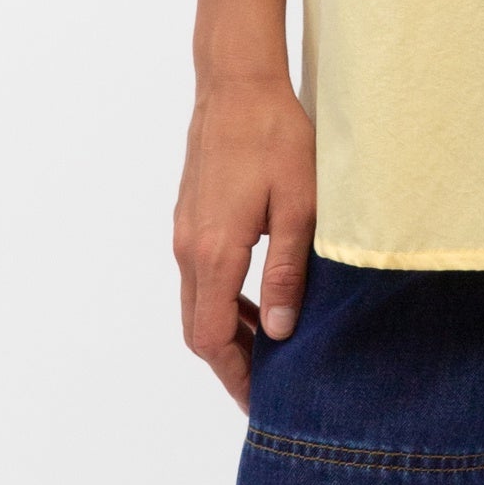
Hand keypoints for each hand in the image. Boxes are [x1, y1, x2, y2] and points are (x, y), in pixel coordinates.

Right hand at [172, 74, 316, 410]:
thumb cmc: (275, 136)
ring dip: (227, 330)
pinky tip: (256, 298)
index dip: (236, 375)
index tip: (262, 401)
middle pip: (197, 328)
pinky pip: (199, 275)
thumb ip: (286, 272)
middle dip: (231, 362)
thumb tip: (281, 332)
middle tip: (269, 384)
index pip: (211, 338)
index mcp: (214, 251)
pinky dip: (222, 299)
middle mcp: (189, 247)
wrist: (237, 83)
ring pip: (196, 302)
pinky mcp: (191, 216)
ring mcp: (185, 231)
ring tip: (271, 346)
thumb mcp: (298, 205)